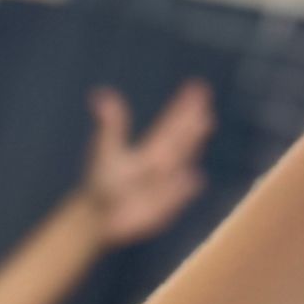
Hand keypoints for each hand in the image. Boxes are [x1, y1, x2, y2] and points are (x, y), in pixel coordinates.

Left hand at [82, 80, 214, 245]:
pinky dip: (182, 189)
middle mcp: (162, 165)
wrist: (99, 215)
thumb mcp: (105, 149)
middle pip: (179, 142)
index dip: (183, 107)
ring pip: (181, 165)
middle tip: (204, 106)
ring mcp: (166, 185)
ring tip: (203, 129)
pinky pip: (175, 197)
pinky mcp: (164, 207)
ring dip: (190, 150)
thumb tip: (100, 94)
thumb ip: (111, 124)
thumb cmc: (103, 181)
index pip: (170, 125)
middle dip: (191, 125)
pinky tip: (195, 178)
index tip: (197, 87)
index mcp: (150, 149)